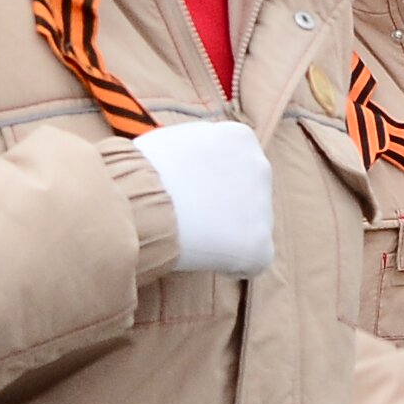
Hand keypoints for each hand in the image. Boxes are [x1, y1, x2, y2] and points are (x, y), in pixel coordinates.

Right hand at [139, 119, 276, 278]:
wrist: (139, 203)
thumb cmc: (141, 172)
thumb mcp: (172, 142)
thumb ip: (195, 152)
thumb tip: (191, 163)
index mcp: (239, 138)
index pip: (235, 164)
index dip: (212, 183)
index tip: (191, 194)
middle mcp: (259, 167)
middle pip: (247, 194)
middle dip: (225, 207)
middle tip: (192, 218)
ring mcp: (263, 207)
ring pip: (250, 227)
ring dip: (228, 234)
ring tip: (193, 237)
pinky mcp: (259, 246)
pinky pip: (251, 262)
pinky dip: (232, 265)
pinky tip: (204, 257)